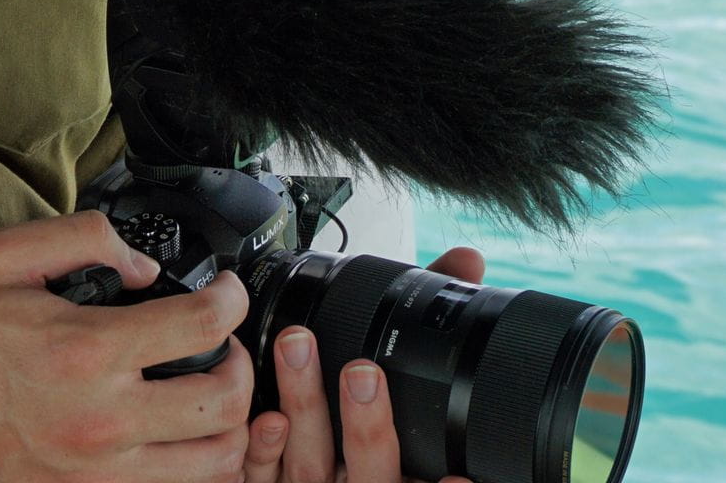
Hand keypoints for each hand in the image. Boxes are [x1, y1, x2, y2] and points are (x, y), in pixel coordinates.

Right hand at [0, 210, 253, 482]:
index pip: (203, 325)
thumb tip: (143, 263)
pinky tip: (180, 434)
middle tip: (225, 343)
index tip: (225, 290)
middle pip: (224, 401)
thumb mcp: (1, 257)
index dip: (231, 298)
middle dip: (241, 363)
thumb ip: (82, 237)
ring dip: (229, 423)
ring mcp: (99, 471)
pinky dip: (193, 465)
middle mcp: (103, 419)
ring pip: (213, 461)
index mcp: (86, 351)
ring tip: (211, 391)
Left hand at [242, 246, 484, 482]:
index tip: (451, 464)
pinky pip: (259, 476)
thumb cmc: (363, 431)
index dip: (437, 477)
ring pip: (309, 463)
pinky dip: (262, 450)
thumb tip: (466, 263)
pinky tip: (266, 419)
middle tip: (362, 372)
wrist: (314, 472)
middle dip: (366, 425)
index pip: (422, 478)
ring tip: (298, 348)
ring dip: (305, 406)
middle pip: (366, 468)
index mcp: (398, 474)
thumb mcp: (404, 399)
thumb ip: (428, 329)